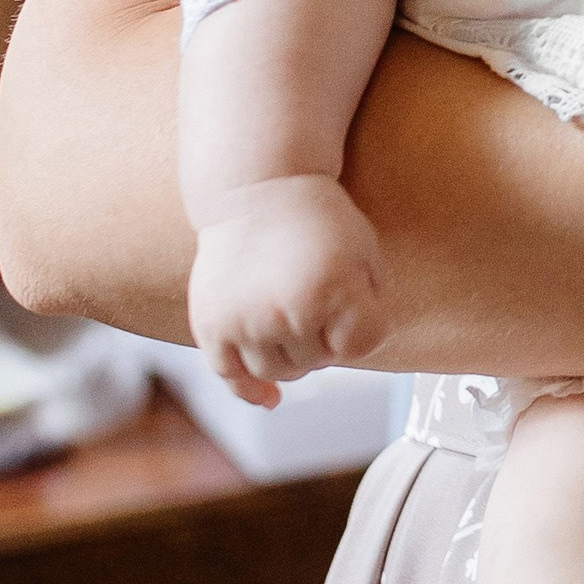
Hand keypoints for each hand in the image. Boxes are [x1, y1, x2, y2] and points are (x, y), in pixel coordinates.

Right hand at [187, 174, 390, 407]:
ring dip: (292, 356)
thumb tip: (359, 353)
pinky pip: (230, 376)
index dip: (363, 328)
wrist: (257, 186)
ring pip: (279, 372)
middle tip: (318, 304)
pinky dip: (250, 390)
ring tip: (292, 320)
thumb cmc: (319, 218)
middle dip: (326, 339)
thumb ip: (372, 303)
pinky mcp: (212, 325)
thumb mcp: (365, 250)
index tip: (354, 306)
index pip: (362, 345)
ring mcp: (245, 321)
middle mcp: (286, 311)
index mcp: (333, 290)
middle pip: (319, 362)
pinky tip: (268, 398)